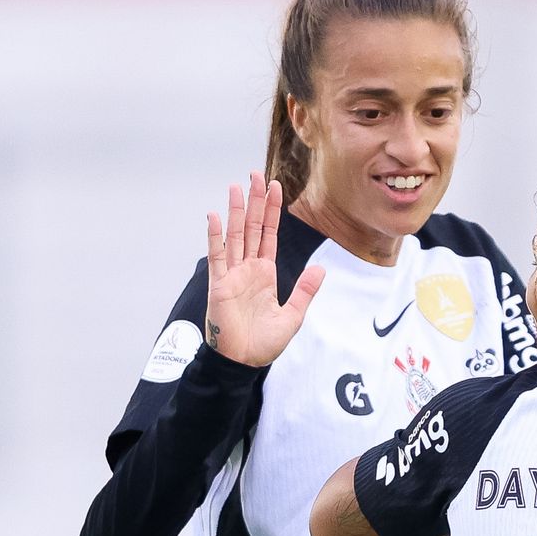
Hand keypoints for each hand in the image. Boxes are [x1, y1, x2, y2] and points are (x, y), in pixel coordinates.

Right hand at [204, 172, 324, 366]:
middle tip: (255, 174)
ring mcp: (232, 274)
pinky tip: (215, 216)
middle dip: (255, 201)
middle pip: (252, 227)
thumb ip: (305, 291)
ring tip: (236, 186)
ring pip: (235, 235)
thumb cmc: (264, 342)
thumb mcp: (293, 315)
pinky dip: (215, 236)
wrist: (244, 361)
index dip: (272, 211)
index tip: (274, 187)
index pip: (269, 234)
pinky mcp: (219, 285)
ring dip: (236, 211)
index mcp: (265, 273)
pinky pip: (217, 256)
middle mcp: (248, 269)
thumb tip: (321, 270)